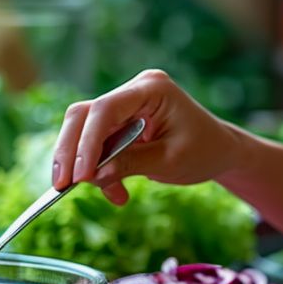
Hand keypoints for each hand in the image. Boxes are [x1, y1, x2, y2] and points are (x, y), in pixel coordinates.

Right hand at [51, 70, 238, 204]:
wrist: (220, 151)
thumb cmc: (204, 151)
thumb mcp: (170, 162)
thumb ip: (130, 164)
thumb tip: (91, 176)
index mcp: (153, 88)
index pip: (105, 109)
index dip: (87, 142)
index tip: (80, 175)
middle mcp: (134, 90)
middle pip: (85, 116)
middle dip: (71, 153)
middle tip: (62, 186)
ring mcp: (126, 104)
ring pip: (86, 132)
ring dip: (88, 167)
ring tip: (113, 195)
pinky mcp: (120, 122)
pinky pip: (98, 144)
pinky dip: (101, 170)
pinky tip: (118, 193)